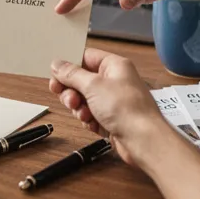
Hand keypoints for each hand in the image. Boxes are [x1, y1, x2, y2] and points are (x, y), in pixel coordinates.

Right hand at [49, 49, 164, 165]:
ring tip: (85, 114)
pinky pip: (90, 115)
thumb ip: (72, 74)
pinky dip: (88, 120)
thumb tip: (58, 64)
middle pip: (81, 80)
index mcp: (114, 66)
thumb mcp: (93, 86)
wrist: (144, 140)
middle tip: (70, 99)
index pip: (85, 58)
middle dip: (72, 92)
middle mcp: (114, 81)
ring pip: (83, 100)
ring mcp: (113, 100)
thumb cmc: (129, 110)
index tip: (56, 76)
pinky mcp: (111, 118)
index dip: (69, 67)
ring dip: (79, 108)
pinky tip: (93, 123)